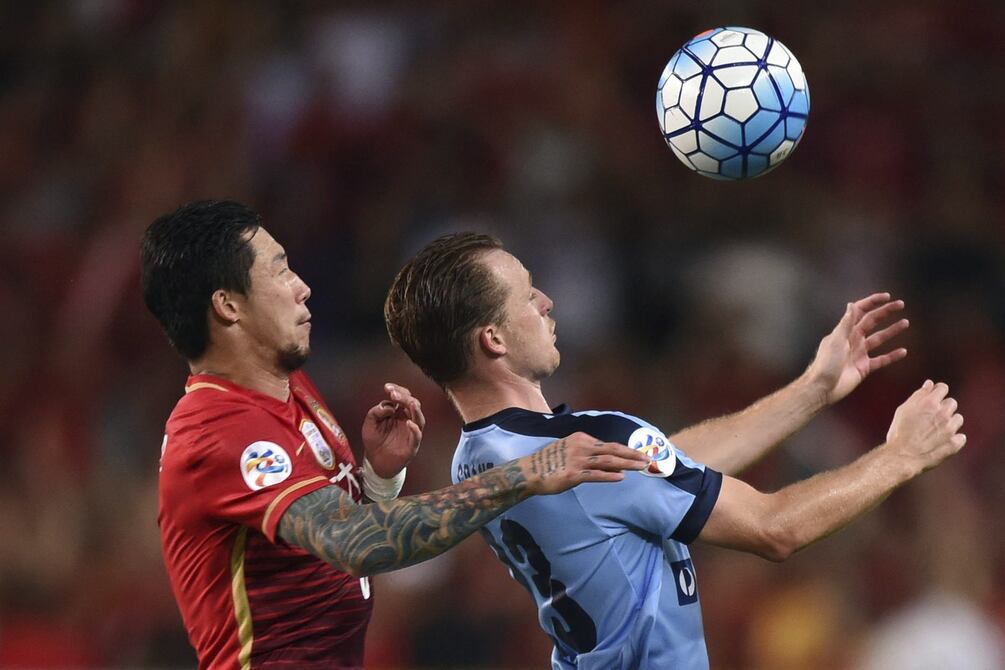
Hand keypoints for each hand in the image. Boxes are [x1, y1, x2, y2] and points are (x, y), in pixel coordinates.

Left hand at [361, 383, 425, 477]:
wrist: (376, 463)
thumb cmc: (375, 442)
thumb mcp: (369, 424)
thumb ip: (375, 412)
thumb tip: (389, 405)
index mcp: (398, 413)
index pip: (403, 397)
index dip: (397, 390)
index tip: (388, 387)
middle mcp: (406, 420)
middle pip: (412, 404)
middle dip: (404, 397)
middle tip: (394, 393)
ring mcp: (410, 433)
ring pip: (419, 418)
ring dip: (415, 410)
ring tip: (409, 403)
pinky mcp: (412, 446)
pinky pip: (417, 436)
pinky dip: (415, 429)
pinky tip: (409, 423)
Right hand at [518, 432, 649, 494]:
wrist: (529, 471)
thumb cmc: (549, 462)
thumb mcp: (568, 449)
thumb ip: (585, 451)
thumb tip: (605, 459)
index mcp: (581, 438)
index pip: (608, 444)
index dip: (625, 450)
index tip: (638, 454)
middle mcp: (581, 446)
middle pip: (612, 450)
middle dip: (632, 454)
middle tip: (647, 459)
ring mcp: (577, 460)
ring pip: (608, 461)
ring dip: (627, 464)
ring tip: (641, 467)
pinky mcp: (573, 474)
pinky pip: (595, 475)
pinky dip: (609, 476)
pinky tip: (621, 477)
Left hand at [805, 293, 908, 404]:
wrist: (823, 387)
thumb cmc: (826, 363)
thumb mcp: (836, 340)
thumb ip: (845, 324)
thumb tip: (851, 305)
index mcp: (845, 331)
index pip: (859, 312)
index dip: (872, 302)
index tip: (887, 296)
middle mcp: (853, 339)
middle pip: (872, 321)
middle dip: (885, 312)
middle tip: (901, 304)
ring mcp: (860, 353)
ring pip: (879, 338)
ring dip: (892, 330)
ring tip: (905, 323)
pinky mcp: (864, 367)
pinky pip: (881, 359)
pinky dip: (892, 356)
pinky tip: (903, 351)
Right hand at [885, 380, 965, 475]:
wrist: (901, 456)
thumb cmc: (899, 432)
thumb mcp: (904, 410)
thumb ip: (919, 395)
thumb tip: (929, 384)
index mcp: (930, 403)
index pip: (943, 388)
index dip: (937, 392)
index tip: (933, 398)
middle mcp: (943, 413)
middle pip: (951, 403)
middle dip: (943, 407)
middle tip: (931, 417)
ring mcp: (950, 429)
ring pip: (958, 419)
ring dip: (950, 422)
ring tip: (936, 431)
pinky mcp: (954, 444)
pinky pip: (961, 437)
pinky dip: (954, 438)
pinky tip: (942, 441)